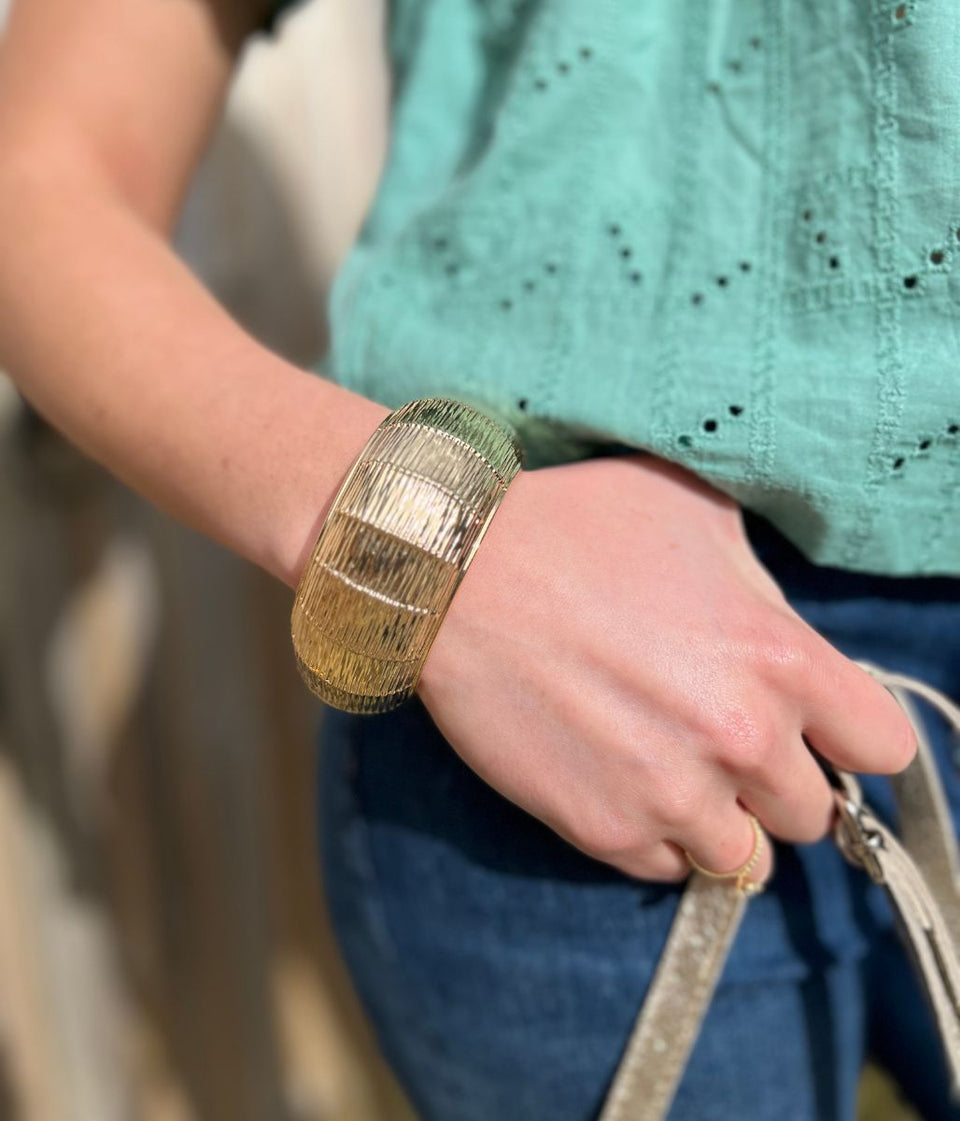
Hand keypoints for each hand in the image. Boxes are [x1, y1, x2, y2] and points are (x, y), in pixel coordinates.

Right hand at [417, 453, 917, 884]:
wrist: (454, 572)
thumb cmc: (576, 526)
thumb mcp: (698, 518)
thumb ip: (764, 594)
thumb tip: (777, 644)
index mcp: (782, 660)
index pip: (882, 749)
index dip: (852, 739)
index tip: (818, 730)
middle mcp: (740, 740)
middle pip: (812, 813)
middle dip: (775, 779)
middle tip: (721, 739)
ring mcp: (671, 796)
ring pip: (746, 859)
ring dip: (721, 822)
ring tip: (673, 770)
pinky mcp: (604, 829)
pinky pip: (668, 869)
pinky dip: (657, 835)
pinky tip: (622, 779)